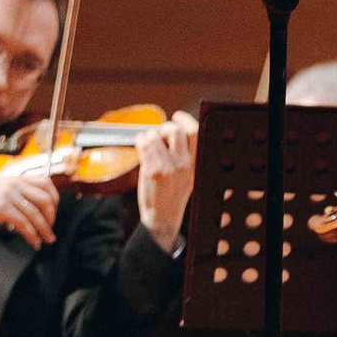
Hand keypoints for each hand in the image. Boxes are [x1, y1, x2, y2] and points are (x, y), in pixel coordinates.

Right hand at [0, 169, 57, 246]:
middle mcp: (15, 185)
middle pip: (45, 200)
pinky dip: (32, 235)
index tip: (54, 211)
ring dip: (44, 230)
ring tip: (46, 240)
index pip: (46, 182)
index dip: (55, 198)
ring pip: (36, 214)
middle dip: (52, 217)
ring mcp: (9, 196)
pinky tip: (33, 242)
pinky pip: (24, 224)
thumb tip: (32, 206)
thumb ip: (16, 191)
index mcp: (16, 178)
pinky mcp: (2, 208)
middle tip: (51, 229)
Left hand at [134, 110, 199, 250]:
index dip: (185, 120)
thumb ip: (186, 155)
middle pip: (175, 130)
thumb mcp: (189, 175)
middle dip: (164, 128)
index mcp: (196, 164)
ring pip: (156, 134)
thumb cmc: (173, 195)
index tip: (178, 117)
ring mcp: (168, 167)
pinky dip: (140, 141)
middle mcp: (184, 164)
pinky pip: (144, 143)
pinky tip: (141, 148)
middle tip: (159, 136)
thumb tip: (173, 130)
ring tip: (149, 145)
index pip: (195, 132)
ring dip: (150, 136)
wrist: (163, 219)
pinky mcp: (152, 170)